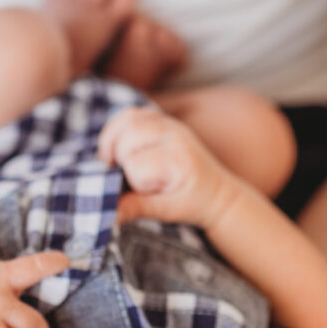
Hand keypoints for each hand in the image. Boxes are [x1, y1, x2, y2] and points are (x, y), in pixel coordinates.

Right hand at [98, 107, 232, 228]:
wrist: (216, 192)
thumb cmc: (193, 202)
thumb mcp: (167, 211)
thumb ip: (137, 208)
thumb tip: (110, 213)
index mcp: (177, 159)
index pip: (135, 164)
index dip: (132, 181)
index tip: (144, 191)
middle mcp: (174, 135)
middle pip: (128, 136)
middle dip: (119, 158)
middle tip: (127, 176)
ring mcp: (170, 124)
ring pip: (128, 119)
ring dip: (115, 140)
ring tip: (118, 160)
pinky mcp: (164, 120)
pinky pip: (133, 114)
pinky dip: (121, 128)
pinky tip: (123, 146)